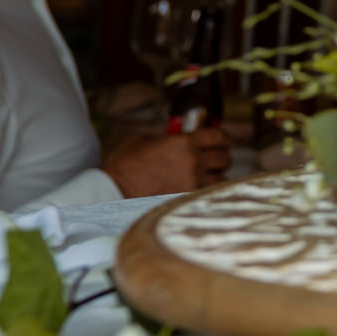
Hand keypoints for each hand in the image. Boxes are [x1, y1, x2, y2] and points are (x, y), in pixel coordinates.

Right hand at [103, 127, 230, 197]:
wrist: (111, 193)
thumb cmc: (123, 166)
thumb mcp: (141, 140)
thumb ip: (164, 137)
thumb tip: (175, 137)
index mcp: (184, 143)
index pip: (218, 136)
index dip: (222, 138)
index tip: (221, 140)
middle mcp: (193, 162)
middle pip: (225, 157)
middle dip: (221, 157)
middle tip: (214, 159)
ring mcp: (191, 182)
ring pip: (221, 178)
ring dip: (216, 176)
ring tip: (207, 176)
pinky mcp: (186, 199)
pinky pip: (207, 193)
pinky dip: (206, 191)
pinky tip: (198, 189)